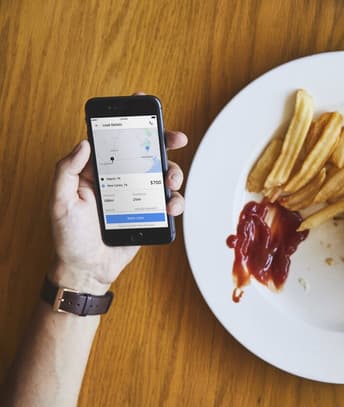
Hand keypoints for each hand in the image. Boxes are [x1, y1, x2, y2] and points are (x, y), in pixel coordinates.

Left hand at [49, 130, 187, 293]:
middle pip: (147, 153)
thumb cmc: (69, 238)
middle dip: (165, 142)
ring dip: (174, 172)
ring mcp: (138, 197)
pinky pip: (169, 202)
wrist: (88, 269)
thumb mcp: (60, 202)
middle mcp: (121, 180)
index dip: (132, 124)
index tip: (145, 109)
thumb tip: (83, 144)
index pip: (117, 141)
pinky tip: (170, 206)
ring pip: (163, 175)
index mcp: (98, 172)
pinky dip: (176, 201)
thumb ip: (66, 170)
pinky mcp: (150, 214)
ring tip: (171, 180)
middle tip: (176, 138)